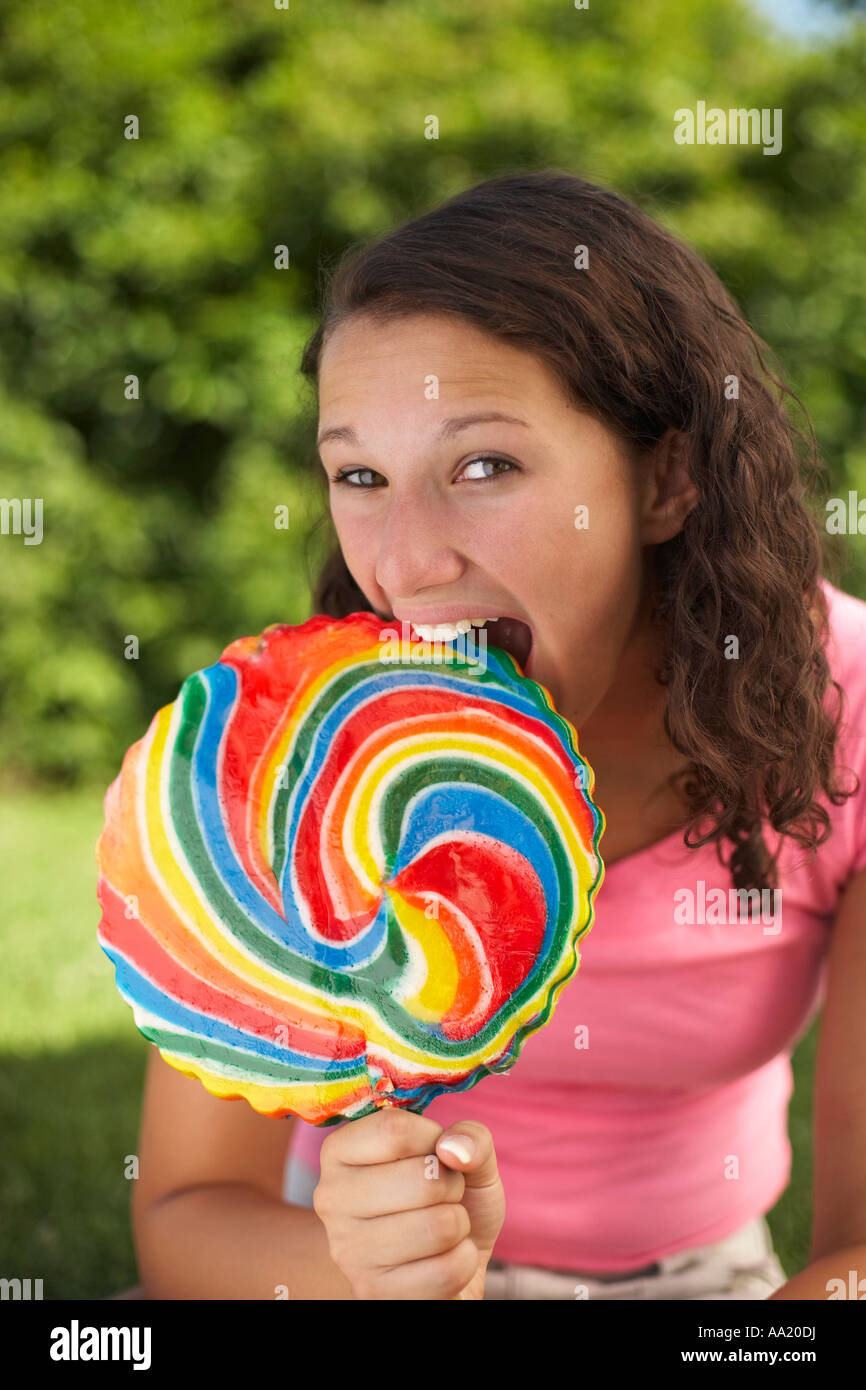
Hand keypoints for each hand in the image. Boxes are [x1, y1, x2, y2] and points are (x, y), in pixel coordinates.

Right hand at [313, 1106, 504, 1299]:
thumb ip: (470, 1136)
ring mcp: (349, 1253)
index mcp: (340, 1152)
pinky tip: (443, 1257)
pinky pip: (447, 1271)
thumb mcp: (467, 1156)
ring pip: (438, 1226)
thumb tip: (455, 1148)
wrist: (451, 1260)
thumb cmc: (450, 1199)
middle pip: (421, 1178)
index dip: (434, 1139)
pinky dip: (463, 1261)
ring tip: (442, 1225)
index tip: (435, 1153)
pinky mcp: (374, 1294)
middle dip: (452, 1185)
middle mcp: (332, 1200)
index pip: (395, 1130)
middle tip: (442, 1195)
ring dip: (458, 1224)